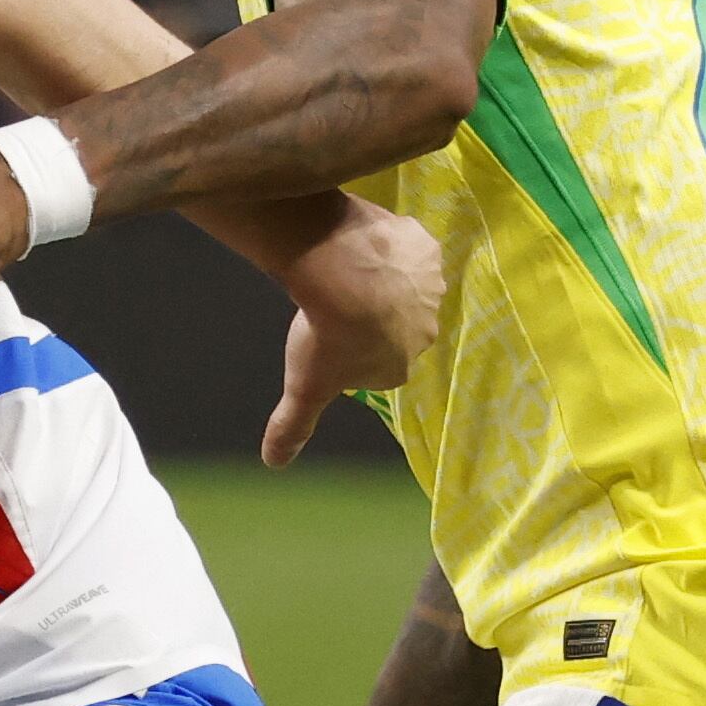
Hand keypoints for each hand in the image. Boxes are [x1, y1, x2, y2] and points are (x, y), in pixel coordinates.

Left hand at [261, 201, 444, 467]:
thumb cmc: (326, 333)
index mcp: (399, 368)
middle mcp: (425, 332)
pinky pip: (411, 247)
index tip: (332, 336)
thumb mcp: (304, 386)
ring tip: (350, 268)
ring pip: (407, 285)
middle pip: (397, 325)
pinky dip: (393, 245)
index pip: (380, 364)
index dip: (354, 350)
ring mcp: (431, 288)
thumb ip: (293, 425)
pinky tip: (368, 242)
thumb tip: (274, 463)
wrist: (342, 269)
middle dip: (373, 315)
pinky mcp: (427, 249)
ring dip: (385, 280)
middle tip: (338, 300)